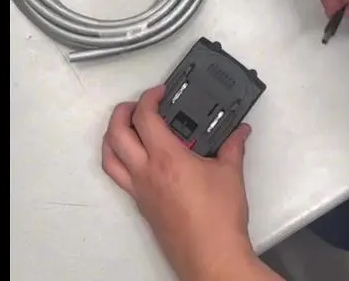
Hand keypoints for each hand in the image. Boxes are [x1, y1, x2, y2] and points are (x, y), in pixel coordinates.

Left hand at [102, 85, 281, 280]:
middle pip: (116, 132)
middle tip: (136, 105)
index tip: (159, 93)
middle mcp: (146, 172)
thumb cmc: (218, 220)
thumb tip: (239, 133)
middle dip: (122, 112)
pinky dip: (119, 160)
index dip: (149, 98)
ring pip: (109, 156)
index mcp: (167, 158)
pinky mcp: (141, 205)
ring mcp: (140, 190)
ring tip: (125, 127)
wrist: (211, 254)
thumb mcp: (231, 174)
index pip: (145, 117)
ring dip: (112, 136)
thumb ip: (233, 146)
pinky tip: (135, 158)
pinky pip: (119, 177)